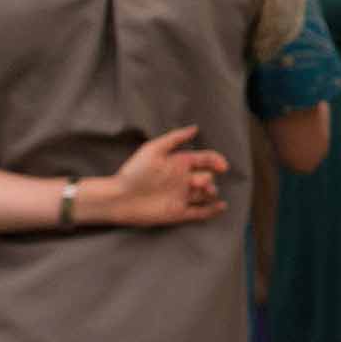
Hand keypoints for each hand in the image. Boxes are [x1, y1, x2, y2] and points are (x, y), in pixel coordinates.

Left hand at [94, 125, 228, 226]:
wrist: (118, 198)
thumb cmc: (133, 172)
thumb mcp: (153, 150)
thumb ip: (174, 138)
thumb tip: (195, 128)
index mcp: (180, 163)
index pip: (206, 159)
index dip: (216, 161)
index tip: (222, 166)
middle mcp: (183, 179)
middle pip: (207, 177)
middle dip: (209, 179)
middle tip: (200, 182)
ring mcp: (182, 196)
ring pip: (206, 194)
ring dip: (211, 193)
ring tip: (207, 192)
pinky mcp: (178, 213)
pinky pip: (200, 212)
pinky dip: (212, 210)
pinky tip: (221, 206)